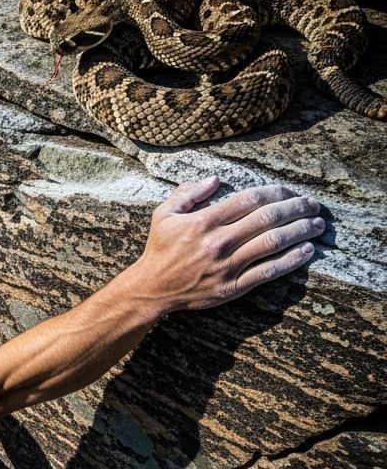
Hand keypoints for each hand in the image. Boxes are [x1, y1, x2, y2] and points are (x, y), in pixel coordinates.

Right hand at [136, 176, 322, 310]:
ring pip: (273, 243)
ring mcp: (227, 265)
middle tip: (312, 204)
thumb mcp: (163, 214)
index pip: (249, 199)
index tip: (289, 191)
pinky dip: (291, 260)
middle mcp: (218, 242)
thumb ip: (187, 193)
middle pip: (267, 218)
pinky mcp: (233, 286)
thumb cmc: (159, 249)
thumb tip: (214, 179)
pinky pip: (268, 271)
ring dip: (300, 231)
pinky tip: (307, 251)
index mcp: (203, 221)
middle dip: (296, 208)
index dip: (275, 192)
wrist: (152, 288)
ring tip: (317, 224)